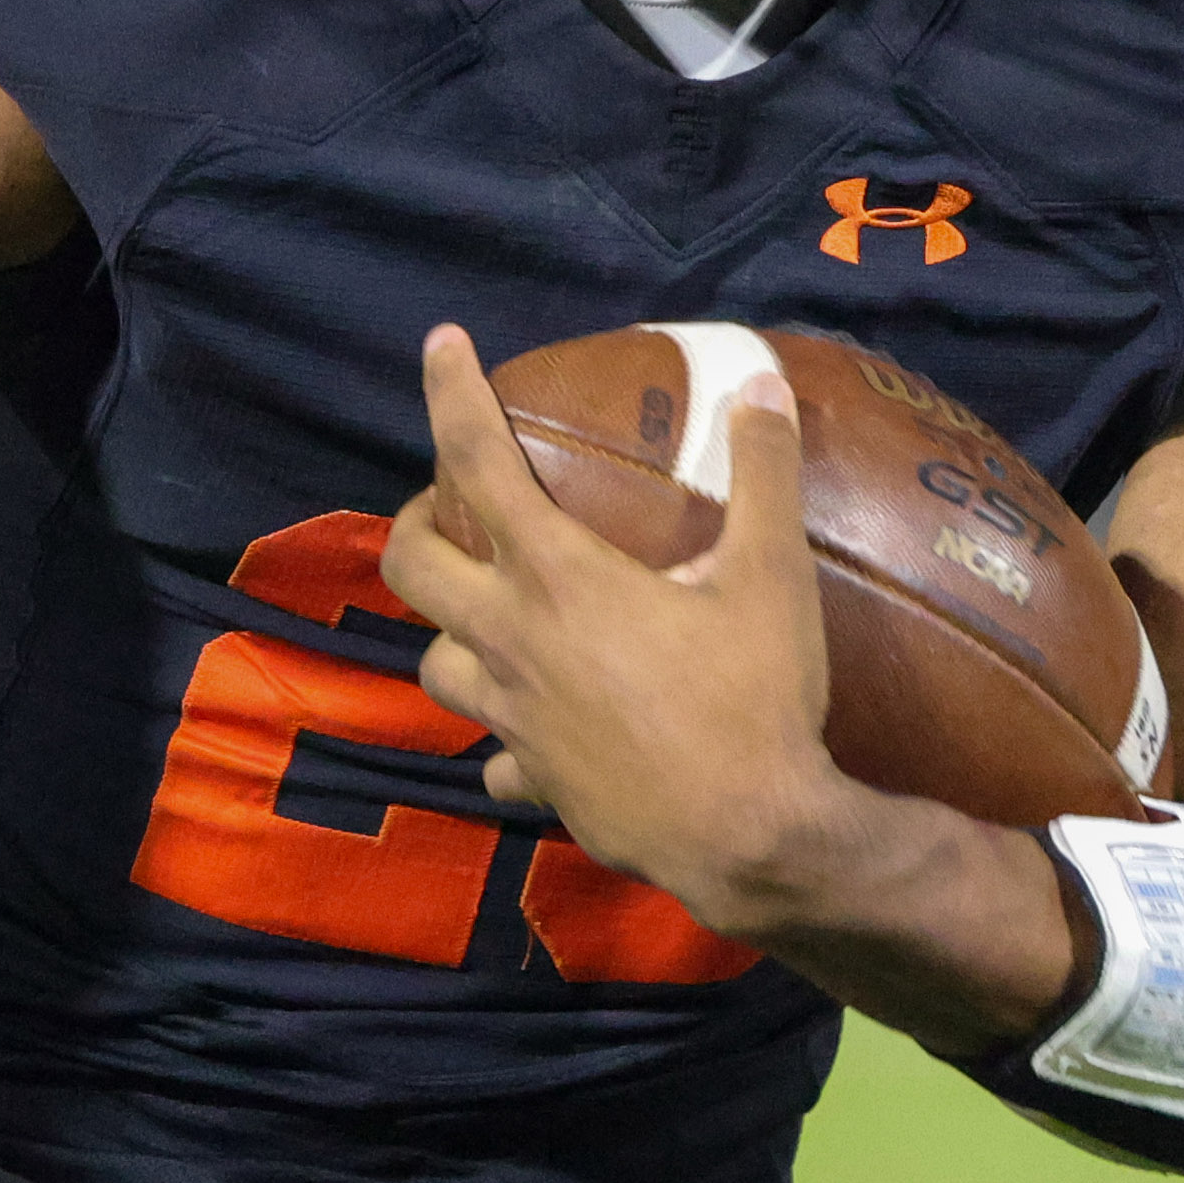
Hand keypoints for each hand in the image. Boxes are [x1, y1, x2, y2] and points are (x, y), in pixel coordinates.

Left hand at [384, 322, 846, 935]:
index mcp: (556, 577)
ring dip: (450, 631)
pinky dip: (507, 737)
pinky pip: (496, 756)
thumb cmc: (753, 699)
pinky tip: (540, 735)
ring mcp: (514, 719)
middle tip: (453, 510)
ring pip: (435, 665)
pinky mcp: (536, 781)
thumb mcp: (773, 576)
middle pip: (410, 566)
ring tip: (490, 617)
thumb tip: (760, 384)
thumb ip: (763, 473)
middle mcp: (512, 642)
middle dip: (417, 523)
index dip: (451, 393)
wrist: (749, 837)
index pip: (477, 461)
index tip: (440, 345)